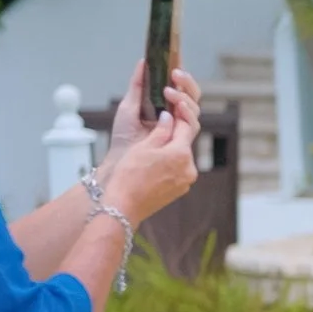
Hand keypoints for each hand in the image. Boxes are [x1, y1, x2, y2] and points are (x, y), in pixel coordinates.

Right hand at [101, 79, 201, 222]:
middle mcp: (189, 169)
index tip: (172, 106)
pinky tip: (154, 163)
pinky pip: (177, 171)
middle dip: (174, 133)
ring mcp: (186, 182)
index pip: (185, 127)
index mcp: (181, 154)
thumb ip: (161, 130)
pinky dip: (169, 163)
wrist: (123, 206)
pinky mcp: (179, 191)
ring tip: (154, 144)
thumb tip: (169, 117)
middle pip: (184, 143)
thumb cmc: (129, 175)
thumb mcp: (144, 147)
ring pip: (181, 158)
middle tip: (161, 123)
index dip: (178, 114)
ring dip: (171, 149)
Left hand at [107, 60, 202, 157]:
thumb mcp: (128, 105)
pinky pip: (192, 123)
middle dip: (186, 82)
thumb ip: (138, 85)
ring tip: (169, 91)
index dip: (181, 74)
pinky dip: (187, 113)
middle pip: (193, 94)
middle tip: (175, 73)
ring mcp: (181, 127)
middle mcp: (177, 115)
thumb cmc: (124, 137)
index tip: (176, 60)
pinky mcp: (183, 139)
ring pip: (195, 107)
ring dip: (184, 96)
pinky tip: (178, 106)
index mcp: (165, 105)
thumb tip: (144, 61)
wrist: (122, 159)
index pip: (180, 86)